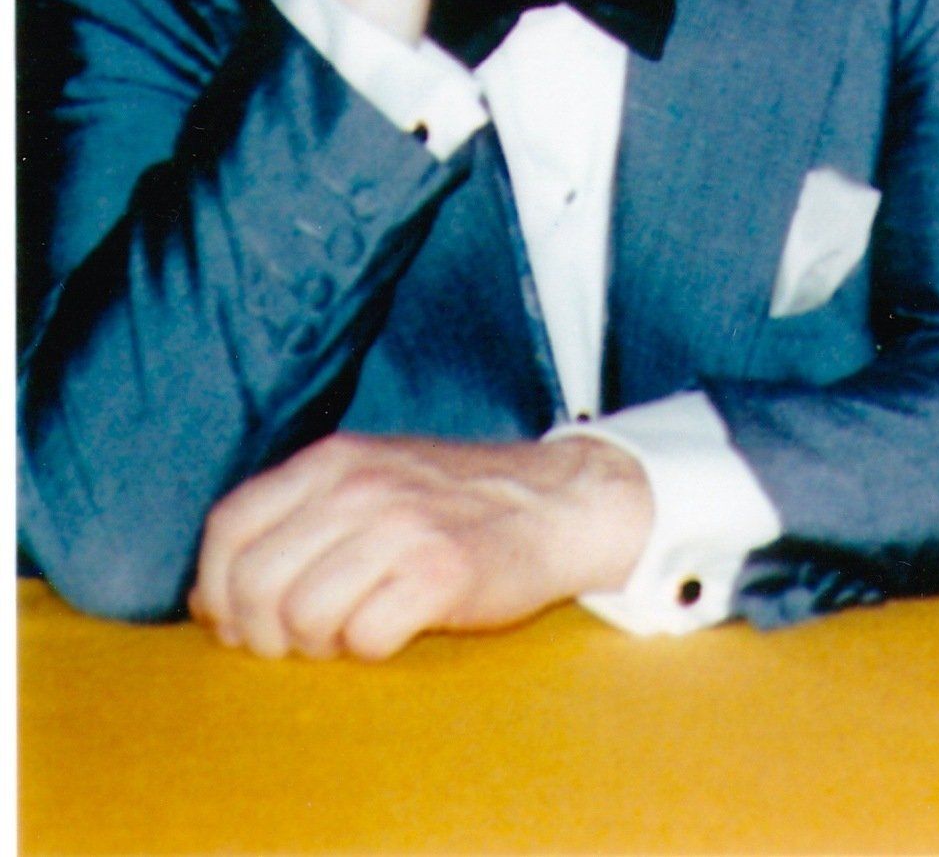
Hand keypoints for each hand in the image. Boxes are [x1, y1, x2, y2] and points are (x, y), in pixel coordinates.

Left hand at [189, 432, 655, 659]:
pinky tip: (398, 627)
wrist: (557, 500)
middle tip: (301, 639)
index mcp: (333, 460)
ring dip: (322, 644)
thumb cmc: (452, 502)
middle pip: (255, 584)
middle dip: (264, 633)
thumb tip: (209, 597)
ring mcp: (403, 527)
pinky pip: (366, 639)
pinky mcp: (444, 572)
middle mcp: (361, 487)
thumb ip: (296, 516)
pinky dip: (373, 649)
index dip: (218, 588)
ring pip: (304, 618)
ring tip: (356, 627)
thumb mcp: (369, 476)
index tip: (240, 618)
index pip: (227, 526)